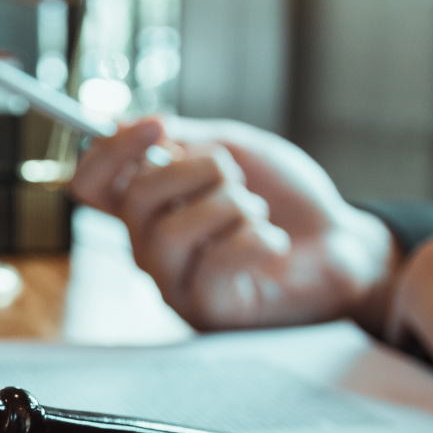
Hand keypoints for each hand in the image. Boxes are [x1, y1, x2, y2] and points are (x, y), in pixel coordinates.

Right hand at [71, 116, 396, 329]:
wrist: (341, 242)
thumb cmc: (286, 200)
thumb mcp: (232, 149)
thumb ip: (180, 138)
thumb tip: (123, 123)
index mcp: (147, 209)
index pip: (91, 184)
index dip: (110, 150)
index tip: (156, 125)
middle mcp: (149, 248)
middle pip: (134, 199)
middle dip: (196, 170)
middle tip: (235, 177)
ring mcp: (175, 284)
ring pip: (173, 232)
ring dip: (232, 206)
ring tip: (258, 215)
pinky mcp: (209, 309)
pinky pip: (216, 262)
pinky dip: (256, 239)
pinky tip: (273, 244)